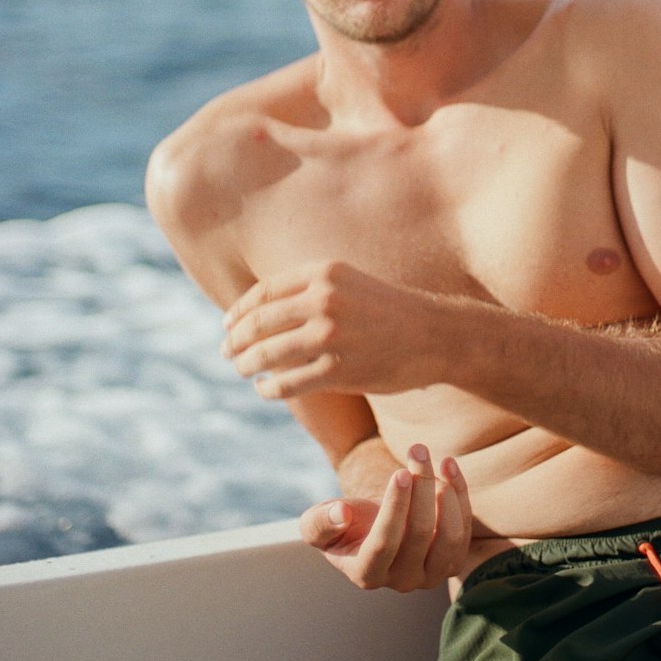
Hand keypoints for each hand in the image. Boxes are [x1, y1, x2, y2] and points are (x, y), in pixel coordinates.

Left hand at [221, 262, 435, 399]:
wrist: (434, 334)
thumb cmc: (388, 310)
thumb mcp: (349, 282)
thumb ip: (309, 289)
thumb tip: (259, 309)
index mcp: (324, 272)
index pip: (264, 292)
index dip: (238, 311)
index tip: (227, 324)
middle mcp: (324, 299)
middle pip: (259, 322)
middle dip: (236, 339)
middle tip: (225, 351)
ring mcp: (332, 335)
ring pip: (268, 354)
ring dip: (247, 365)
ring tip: (242, 370)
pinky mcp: (339, 369)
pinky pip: (288, 383)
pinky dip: (269, 389)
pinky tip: (265, 389)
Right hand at [299, 445, 471, 591]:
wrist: (371, 525)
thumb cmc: (343, 522)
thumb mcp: (318, 522)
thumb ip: (321, 522)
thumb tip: (340, 514)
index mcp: (366, 574)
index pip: (384, 543)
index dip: (394, 508)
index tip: (399, 472)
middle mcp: (402, 581)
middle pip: (420, 535)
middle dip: (422, 487)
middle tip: (418, 450)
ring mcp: (431, 574)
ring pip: (450, 538)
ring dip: (447, 492)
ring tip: (436, 459)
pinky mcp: (453, 560)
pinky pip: (466, 529)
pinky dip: (461, 495)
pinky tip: (448, 465)